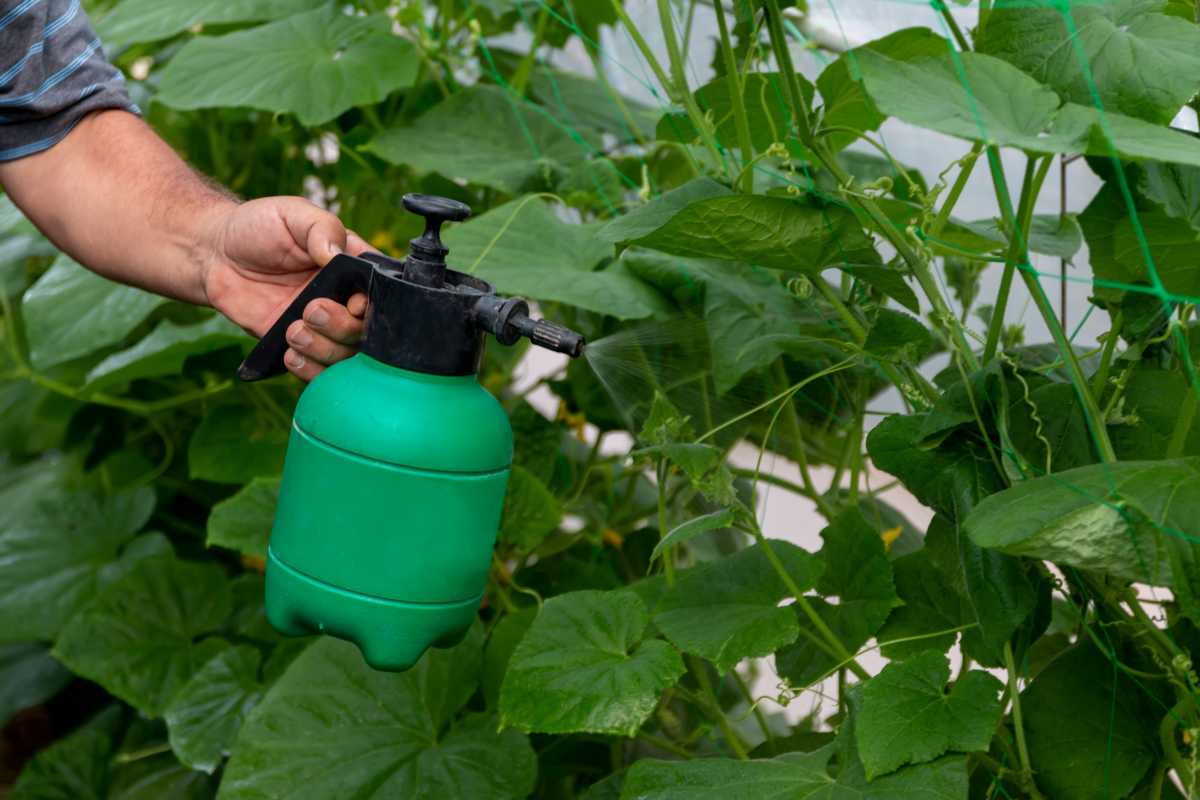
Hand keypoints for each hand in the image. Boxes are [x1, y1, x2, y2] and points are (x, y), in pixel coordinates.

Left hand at [202, 197, 372, 380]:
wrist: (215, 254)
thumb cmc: (257, 228)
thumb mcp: (294, 214)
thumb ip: (322, 228)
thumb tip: (338, 255)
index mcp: (351, 268)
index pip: (381, 294)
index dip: (372, 305)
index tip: (351, 302)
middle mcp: (342, 300)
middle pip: (365, 331)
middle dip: (342, 327)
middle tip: (311, 309)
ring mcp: (320, 326)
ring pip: (344, 355)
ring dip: (323, 349)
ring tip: (293, 330)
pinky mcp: (296, 345)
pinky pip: (317, 371)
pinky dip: (309, 369)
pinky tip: (290, 352)